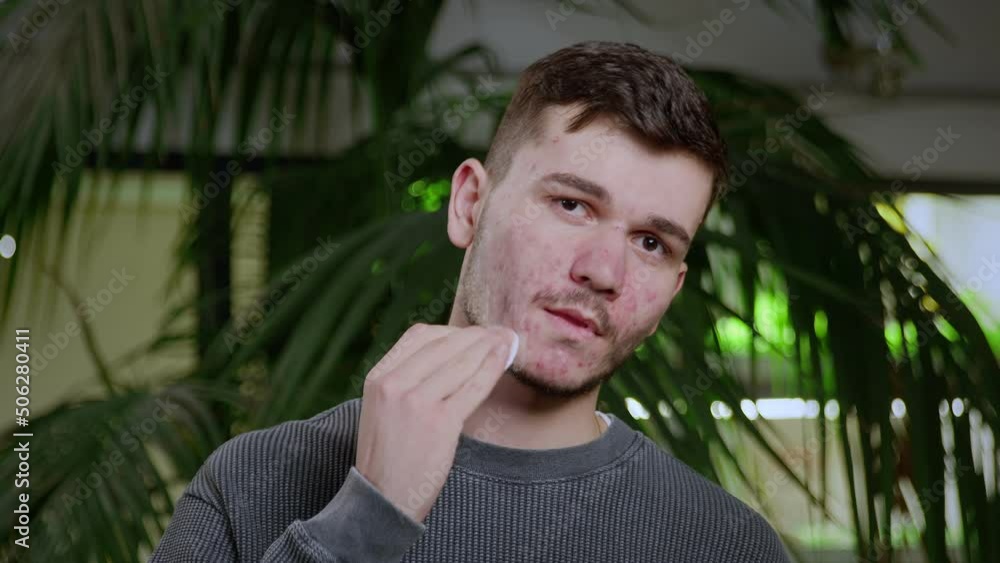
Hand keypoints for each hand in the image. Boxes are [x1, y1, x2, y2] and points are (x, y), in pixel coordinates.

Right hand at [354, 323, 518, 523]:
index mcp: (378, 377)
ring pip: (462, 362)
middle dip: (476, 335)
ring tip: (506, 340)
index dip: (451, 331)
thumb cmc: (388, 455)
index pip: (419, 336)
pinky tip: (504, 358)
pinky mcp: (440, 422)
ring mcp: (417, 402)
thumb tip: (448, 353)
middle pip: (444, 344)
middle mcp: (394, 384)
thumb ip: (405, 380)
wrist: (382, 497)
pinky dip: (493, 368)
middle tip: (498, 331)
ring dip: (489, 346)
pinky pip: (473, 386)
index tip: (471, 333)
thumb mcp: (383, 407)